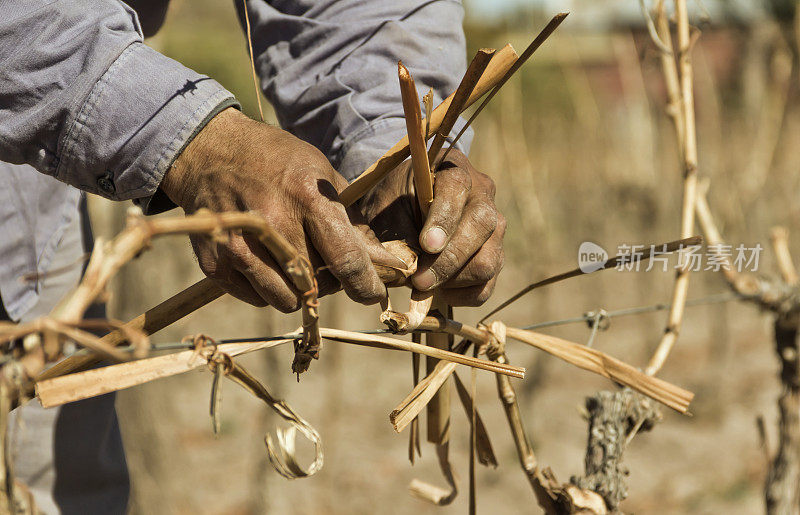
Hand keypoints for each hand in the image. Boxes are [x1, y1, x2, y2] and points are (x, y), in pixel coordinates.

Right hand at [160, 108, 402, 310]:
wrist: (208, 152)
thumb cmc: (275, 161)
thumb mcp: (320, 174)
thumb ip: (352, 222)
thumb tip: (384, 261)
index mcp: (305, 198)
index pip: (347, 260)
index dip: (366, 285)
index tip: (372, 293)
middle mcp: (271, 225)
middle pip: (317, 286)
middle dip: (331, 283)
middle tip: (327, 265)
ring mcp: (238, 247)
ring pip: (286, 301)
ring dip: (299, 292)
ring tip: (296, 263)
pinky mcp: (215, 264)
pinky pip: (257, 299)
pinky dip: (269, 288)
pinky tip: (268, 261)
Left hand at [359, 149, 504, 305]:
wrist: (403, 207)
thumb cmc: (393, 202)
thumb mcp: (386, 207)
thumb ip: (398, 231)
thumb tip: (410, 270)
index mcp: (453, 170)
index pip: (457, 189)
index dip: (444, 220)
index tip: (427, 244)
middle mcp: (482, 195)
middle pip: (482, 226)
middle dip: (449, 260)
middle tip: (419, 281)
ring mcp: (494, 228)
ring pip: (488, 261)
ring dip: (454, 280)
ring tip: (423, 285)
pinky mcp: (494, 256)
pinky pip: (486, 286)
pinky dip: (461, 295)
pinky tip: (438, 291)